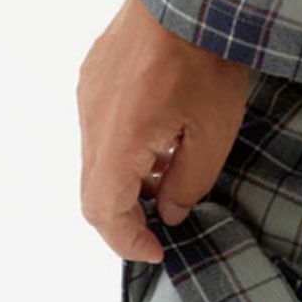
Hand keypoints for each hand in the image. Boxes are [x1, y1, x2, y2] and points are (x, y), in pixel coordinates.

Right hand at [76, 0, 249, 263]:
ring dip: (128, 184)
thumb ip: (188, 185)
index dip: (128, 241)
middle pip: (95, 194)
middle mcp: (92, 122)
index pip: (103, 211)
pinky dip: (125, 154)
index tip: (157, 249)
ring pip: (97, 165)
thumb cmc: (206, 52)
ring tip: (169, 177)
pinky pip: (100, 134)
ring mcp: (88, 98)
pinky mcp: (93, 81)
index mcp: (118, 139)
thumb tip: (169, 213)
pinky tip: (159, 144)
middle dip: (128, 218)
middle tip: (162, 226)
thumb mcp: (213, 133)